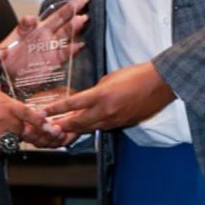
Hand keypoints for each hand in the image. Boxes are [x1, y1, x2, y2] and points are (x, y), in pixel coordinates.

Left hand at [0, 0, 88, 80]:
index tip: (30, 20)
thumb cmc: (10, 60)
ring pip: (64, 33)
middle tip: (79, 0)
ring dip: (73, 26)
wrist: (18, 75)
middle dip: (68, 9)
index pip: (28, 23)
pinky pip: (66, 52)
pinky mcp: (56, 58)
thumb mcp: (0, 56)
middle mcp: (42, 34)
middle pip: (56, 19)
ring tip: (82, 19)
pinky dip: (73, 49)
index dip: (28, 21)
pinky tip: (80, 44)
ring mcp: (51, 45)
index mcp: (27, 30)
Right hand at [0, 82, 63, 158]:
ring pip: (12, 144)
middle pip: (24, 133)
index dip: (42, 123)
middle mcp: (3, 121)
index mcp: (6, 105)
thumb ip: (8, 102)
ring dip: (11, 141)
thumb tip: (19, 110)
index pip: (30, 115)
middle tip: (27, 134)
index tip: (51, 128)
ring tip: (2, 135)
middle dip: (27, 133)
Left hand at [40, 61, 174, 140]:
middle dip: (61, 125)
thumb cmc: (136, 75)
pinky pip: (102, 127)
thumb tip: (86, 99)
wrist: (160, 84)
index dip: (56, 109)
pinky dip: (91, 128)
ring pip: (89, 128)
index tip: (43, 112)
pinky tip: (84, 127)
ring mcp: (114, 120)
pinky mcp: (122, 124)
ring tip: (61, 130)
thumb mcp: (110, 78)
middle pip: (77, 122)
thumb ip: (95, 90)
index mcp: (101, 95)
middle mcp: (106, 111)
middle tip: (47, 127)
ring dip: (74, 129)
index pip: (72, 104)